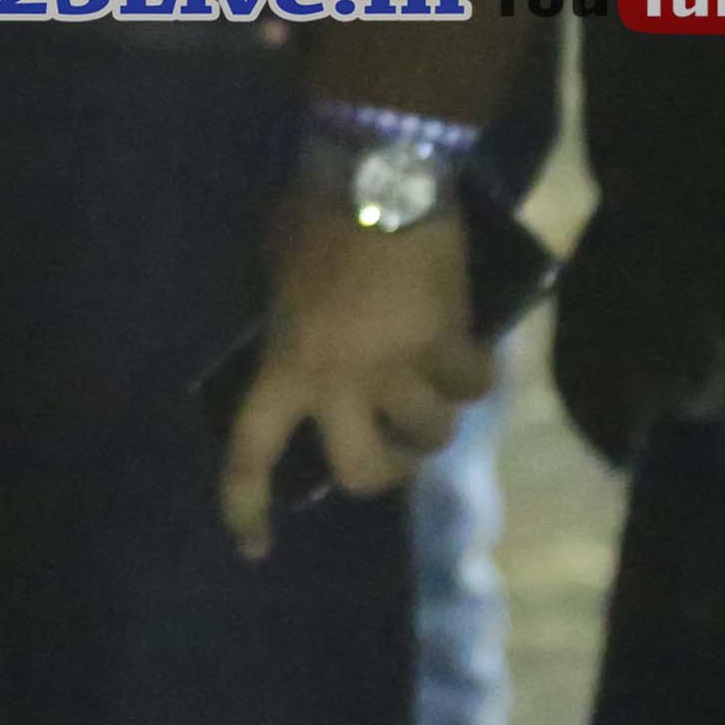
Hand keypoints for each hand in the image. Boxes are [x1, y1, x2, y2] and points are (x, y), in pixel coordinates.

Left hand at [217, 173, 495, 555]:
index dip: (247, 505)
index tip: (254, 547)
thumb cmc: (314, 218)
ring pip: (429, 436)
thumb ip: (289, 329)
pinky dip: (478, 372)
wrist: (379, 176)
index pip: (252, 451)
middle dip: (382, 470)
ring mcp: (396, 368)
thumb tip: (306, 353)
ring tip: (432, 383)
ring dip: (434, 416)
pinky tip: (471, 347)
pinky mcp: (449, 345)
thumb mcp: (277, 280)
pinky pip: (475, 387)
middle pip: (361, 473)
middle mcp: (337, 381)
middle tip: (388, 447)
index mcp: (283, 365)